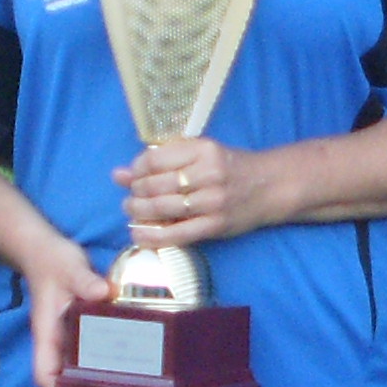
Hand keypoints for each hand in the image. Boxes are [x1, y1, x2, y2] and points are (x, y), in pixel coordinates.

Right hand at [25, 238, 115, 386]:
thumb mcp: (69, 266)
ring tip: (129, 379)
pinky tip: (128, 356)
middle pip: (65, 383)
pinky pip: (90, 355)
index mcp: (47, 335)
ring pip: (78, 372)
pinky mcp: (80, 331)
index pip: (45, 376)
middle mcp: (56, 343)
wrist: (44, 251)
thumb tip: (102, 293)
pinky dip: (105, 362)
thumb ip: (83, 279)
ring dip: (98, 381)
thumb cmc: (52, 261)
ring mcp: (67, 339)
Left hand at [116, 136, 274, 247]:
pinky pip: (177, 234)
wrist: (269, 186)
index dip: (136, 170)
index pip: (154, 159)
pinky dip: (153, 236)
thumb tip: (117, 175)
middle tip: (131, 197)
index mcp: (203, 149)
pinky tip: (139, 234)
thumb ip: (160, 161)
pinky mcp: (216, 225)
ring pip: (162, 208)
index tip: (133, 176)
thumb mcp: (198, 154)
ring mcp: (213, 201)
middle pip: (155, 185)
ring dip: (139, 212)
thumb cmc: (229, 167)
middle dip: (135, 193)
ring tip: (133, 212)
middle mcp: (208, 173)